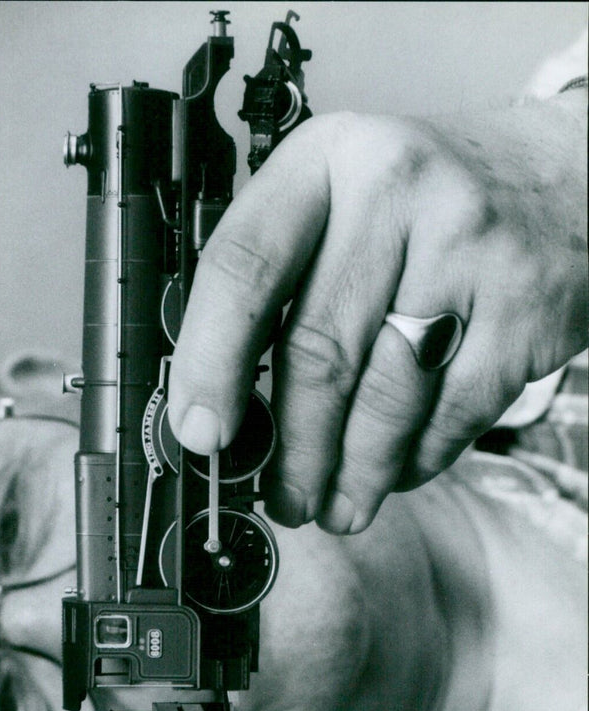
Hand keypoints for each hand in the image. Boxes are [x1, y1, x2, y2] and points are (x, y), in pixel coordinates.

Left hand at [168, 96, 587, 532]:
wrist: (562, 174)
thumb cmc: (429, 203)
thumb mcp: (343, 196)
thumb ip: (281, 276)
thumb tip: (220, 402)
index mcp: (326, 162)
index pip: (245, 266)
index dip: (209, 362)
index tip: (201, 433)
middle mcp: (396, 193)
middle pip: (319, 351)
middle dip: (293, 450)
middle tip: (283, 497)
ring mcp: (468, 250)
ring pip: (388, 397)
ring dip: (354, 473)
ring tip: (336, 505)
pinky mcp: (524, 309)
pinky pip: (453, 414)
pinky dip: (416, 459)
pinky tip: (395, 471)